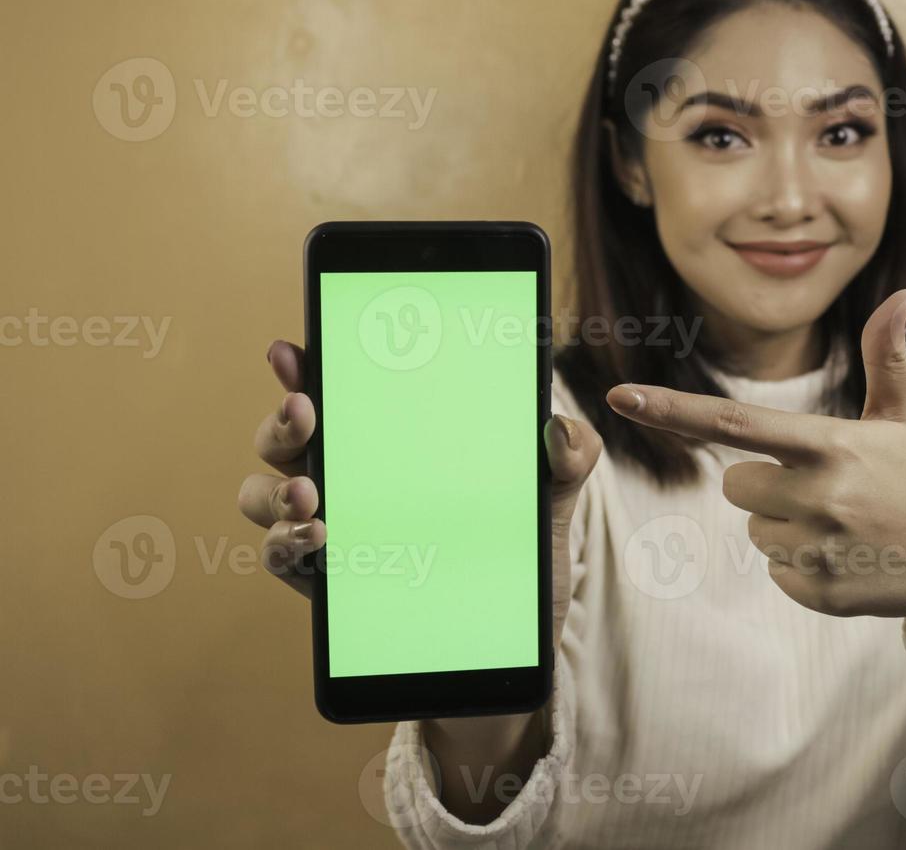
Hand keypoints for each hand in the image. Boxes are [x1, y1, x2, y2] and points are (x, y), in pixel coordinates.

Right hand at [236, 340, 601, 655]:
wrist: (514, 630)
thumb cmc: (519, 541)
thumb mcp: (552, 492)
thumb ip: (568, 454)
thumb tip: (558, 428)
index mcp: (387, 434)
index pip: (333, 387)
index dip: (302, 364)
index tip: (293, 350)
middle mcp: (343, 471)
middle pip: (282, 434)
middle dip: (282, 418)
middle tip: (304, 412)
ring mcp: (325, 523)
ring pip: (262, 492)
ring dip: (275, 488)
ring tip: (309, 495)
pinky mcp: (322, 577)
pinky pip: (278, 553)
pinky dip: (285, 542)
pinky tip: (318, 536)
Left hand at [604, 290, 905, 627]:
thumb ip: (887, 353)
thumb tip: (904, 293)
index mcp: (832, 447)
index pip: (733, 425)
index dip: (671, 409)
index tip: (618, 397)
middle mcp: (819, 499)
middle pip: (736, 485)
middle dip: (766, 480)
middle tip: (826, 484)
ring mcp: (818, 552)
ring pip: (755, 529)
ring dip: (786, 523)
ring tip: (846, 522)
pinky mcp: (819, 594)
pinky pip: (775, 571)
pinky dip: (801, 563)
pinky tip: (849, 555)